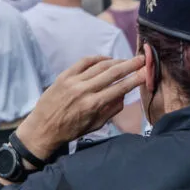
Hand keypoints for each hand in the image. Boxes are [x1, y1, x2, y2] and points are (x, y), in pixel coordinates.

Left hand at [15, 55, 146, 159]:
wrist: (42, 129)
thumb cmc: (70, 131)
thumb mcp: (94, 126)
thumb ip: (111, 110)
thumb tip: (124, 95)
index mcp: (93, 105)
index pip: (120, 88)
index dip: (135, 79)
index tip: (146, 72)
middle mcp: (84, 90)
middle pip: (113, 73)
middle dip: (130, 65)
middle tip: (142, 59)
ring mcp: (73, 81)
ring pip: (100, 65)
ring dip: (116, 61)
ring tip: (126, 60)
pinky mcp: (64, 76)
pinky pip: (84, 62)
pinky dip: (97, 58)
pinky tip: (106, 59)